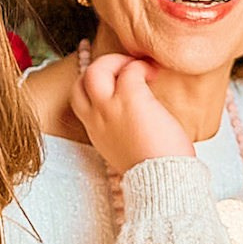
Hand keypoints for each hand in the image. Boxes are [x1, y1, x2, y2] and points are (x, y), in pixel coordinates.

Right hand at [69, 51, 194, 172]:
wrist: (162, 182)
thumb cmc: (155, 170)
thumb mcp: (127, 151)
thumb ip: (123, 131)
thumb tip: (139, 118)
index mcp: (96, 132)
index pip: (80, 100)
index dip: (93, 85)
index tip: (113, 80)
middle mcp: (97, 119)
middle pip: (82, 80)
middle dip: (102, 67)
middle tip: (125, 68)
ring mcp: (110, 108)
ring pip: (96, 69)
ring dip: (117, 61)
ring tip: (138, 66)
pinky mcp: (131, 98)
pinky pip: (130, 70)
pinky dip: (141, 66)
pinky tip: (154, 73)